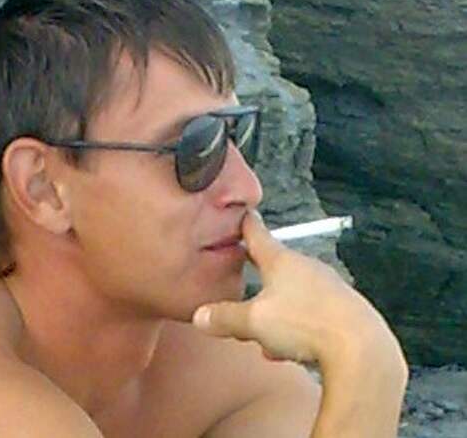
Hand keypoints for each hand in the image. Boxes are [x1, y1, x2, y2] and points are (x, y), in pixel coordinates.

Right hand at [193, 210, 400, 366]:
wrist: (361, 350)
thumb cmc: (307, 324)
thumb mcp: (254, 321)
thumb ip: (225, 318)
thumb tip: (201, 316)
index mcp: (281, 261)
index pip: (258, 234)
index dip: (247, 224)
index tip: (245, 214)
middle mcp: (306, 267)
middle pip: (276, 266)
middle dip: (259, 279)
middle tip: (246, 288)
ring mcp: (327, 287)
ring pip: (294, 293)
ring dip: (278, 310)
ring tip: (266, 336)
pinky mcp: (343, 309)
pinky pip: (312, 313)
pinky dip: (297, 326)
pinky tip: (290, 348)